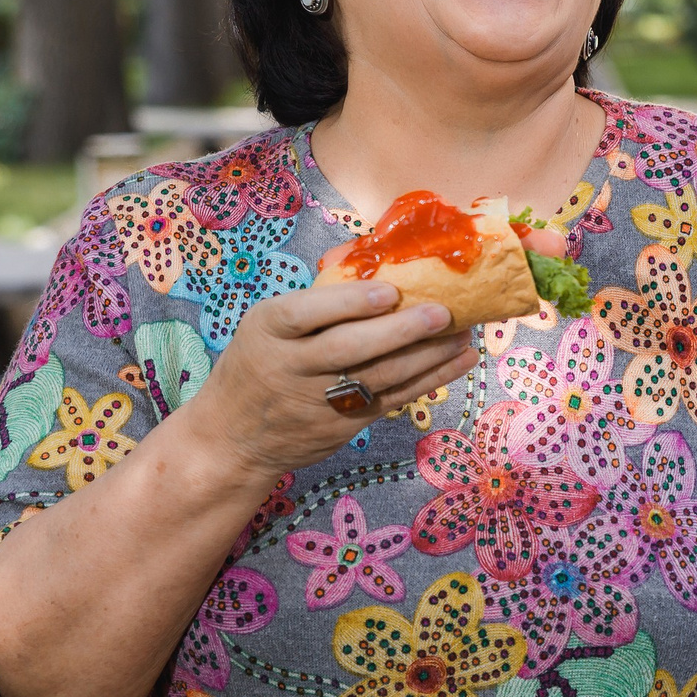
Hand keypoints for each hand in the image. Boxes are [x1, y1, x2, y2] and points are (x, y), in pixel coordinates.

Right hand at [177, 279, 478, 482]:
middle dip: (400, 331)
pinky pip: (393, 399)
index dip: (350, 303)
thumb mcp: (266, 325)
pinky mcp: (343, 424)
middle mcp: (291, 366)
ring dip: (427, 356)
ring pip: (379, 377)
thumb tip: (376, 259)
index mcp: (268, 330)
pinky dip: (431, 380)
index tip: (390, 291)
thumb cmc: (258, 363)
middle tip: (442, 313)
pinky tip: (460, 361)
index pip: (307, 313)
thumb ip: (314, 302)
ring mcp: (318, 401)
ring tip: (463, 333)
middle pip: (349, 349)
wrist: (233, 437)